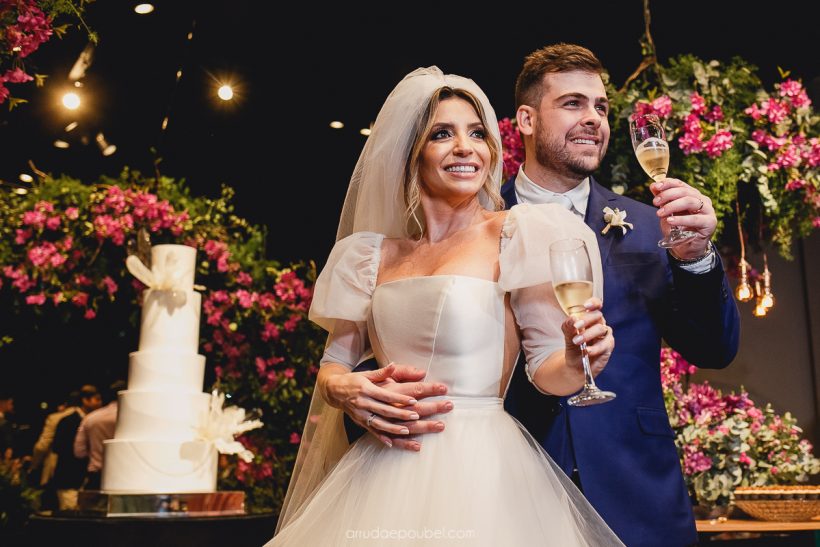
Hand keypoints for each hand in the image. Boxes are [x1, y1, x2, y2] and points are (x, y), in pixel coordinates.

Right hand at [325, 363, 450, 449]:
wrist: (334, 390)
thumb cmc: (353, 380)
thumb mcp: (366, 374)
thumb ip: (381, 372)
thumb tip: (393, 364)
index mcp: (366, 389)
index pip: (386, 395)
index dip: (400, 399)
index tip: (413, 401)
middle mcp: (363, 402)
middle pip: (384, 410)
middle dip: (401, 414)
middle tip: (416, 416)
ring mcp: (360, 414)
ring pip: (378, 423)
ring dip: (393, 428)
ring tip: (406, 430)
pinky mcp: (359, 422)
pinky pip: (371, 431)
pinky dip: (381, 437)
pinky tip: (390, 443)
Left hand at [561, 298, 613, 377]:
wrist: (576, 366)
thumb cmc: (573, 347)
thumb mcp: (568, 336)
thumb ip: (568, 326)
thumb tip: (572, 318)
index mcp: (590, 318)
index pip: (596, 306)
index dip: (594, 303)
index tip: (586, 306)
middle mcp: (599, 324)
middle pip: (598, 316)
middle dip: (586, 320)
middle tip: (576, 326)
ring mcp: (605, 335)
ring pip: (600, 329)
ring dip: (588, 334)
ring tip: (577, 341)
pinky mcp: (608, 346)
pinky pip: (604, 344)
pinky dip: (595, 348)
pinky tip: (587, 351)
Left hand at [651, 178, 715, 258]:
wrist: (685, 248)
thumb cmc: (677, 229)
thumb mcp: (667, 213)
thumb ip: (662, 199)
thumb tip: (653, 186)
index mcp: (693, 195)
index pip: (681, 184)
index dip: (668, 183)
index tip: (655, 187)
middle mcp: (703, 200)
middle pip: (685, 191)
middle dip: (668, 195)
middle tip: (655, 202)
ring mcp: (708, 211)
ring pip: (690, 202)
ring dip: (673, 205)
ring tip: (659, 213)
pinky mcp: (710, 223)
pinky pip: (695, 219)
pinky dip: (681, 219)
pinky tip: (670, 220)